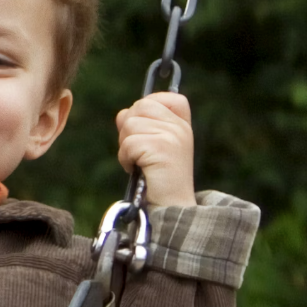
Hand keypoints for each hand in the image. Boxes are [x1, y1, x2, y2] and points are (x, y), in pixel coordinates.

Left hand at [115, 92, 195, 207]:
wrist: (171, 208)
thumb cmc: (160, 180)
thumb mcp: (155, 147)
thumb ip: (142, 126)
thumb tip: (123, 114)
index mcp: (182, 125)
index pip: (165, 97)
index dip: (148, 106)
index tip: (145, 129)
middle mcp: (179, 127)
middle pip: (140, 106)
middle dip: (129, 128)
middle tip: (137, 151)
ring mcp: (172, 136)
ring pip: (130, 124)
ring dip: (126, 146)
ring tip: (138, 162)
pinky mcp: (161, 148)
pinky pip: (128, 143)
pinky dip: (125, 158)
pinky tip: (136, 169)